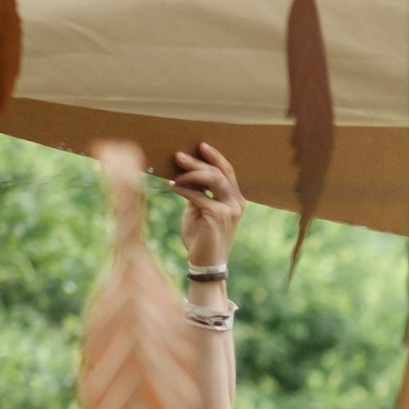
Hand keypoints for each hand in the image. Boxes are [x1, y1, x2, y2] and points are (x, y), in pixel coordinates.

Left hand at [168, 143, 245, 275]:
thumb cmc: (201, 237)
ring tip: (175, 170)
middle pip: (219, 172)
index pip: (227, 171)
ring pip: (213, 180)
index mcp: (235, 199)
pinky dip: (184, 189)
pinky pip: (199, 196)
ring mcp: (230, 209)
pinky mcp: (219, 216)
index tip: (201, 146)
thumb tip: (186, 175)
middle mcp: (237, 202)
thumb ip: (198, 193)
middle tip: (179, 156)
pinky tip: (172, 186)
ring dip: (192, 173)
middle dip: (198, 162)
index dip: (215, 157)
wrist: (206, 263)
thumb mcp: (199, 210)